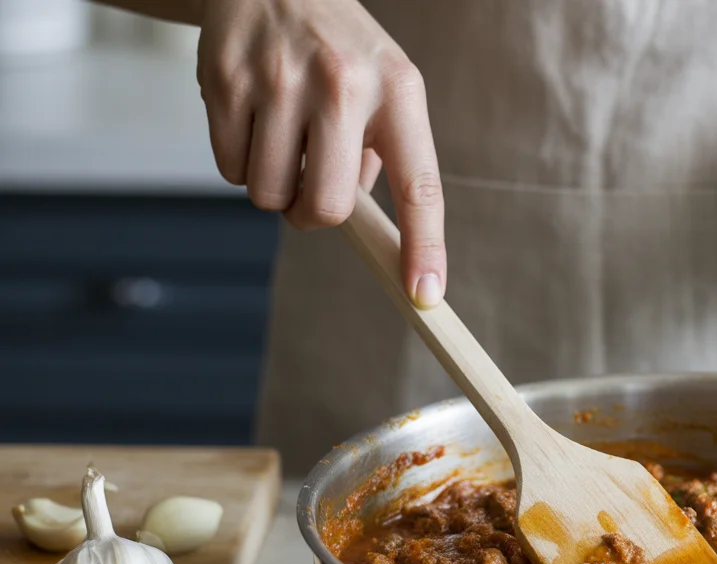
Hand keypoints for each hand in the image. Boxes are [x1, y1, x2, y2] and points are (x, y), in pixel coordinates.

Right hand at [196, 0, 444, 306]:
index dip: (424, 246)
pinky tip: (254, 122)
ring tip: (284, 141)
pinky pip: (230, 171)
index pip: (419, 185)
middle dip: (313, 214)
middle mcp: (342, 84)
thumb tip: (376, 236)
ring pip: (269, 195)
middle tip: (311, 183)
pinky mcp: (225, 82)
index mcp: (398, 91)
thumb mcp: (386, 87)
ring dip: (274, 188)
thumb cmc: (341, 50)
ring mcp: (279, 82)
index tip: (425, 294)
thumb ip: (386, 158)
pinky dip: (240, 164)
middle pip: (325, 207)